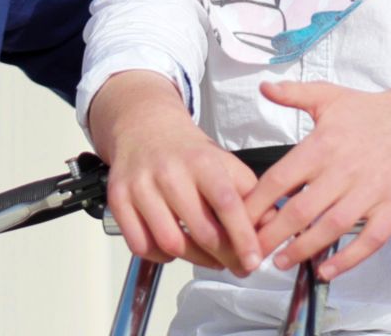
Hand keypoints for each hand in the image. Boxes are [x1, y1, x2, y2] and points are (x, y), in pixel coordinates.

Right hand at [89, 72, 264, 275]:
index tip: (254, 261)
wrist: (144, 126)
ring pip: (170, 243)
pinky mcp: (118, 199)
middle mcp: (169, 172)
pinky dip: (160, 256)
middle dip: (224, 256)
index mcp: (202, 161)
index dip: (243, 236)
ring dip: (194, 259)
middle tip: (236, 264)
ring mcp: (140, 186)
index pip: (226, 203)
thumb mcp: (224, 162)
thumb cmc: (188, 153)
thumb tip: (272, 229)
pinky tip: (173, 247)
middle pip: (200, 230)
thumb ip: (249, 194)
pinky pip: (141, 246)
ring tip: (207, 256)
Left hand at [242, 81, 390, 280]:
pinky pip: (370, 239)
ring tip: (281, 262)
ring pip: (332, 227)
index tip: (237, 219)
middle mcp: (344, 170)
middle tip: (250, 253)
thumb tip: (263, 87)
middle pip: (300, 211)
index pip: (279, 180)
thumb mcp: (329, 96)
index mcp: (322, 145)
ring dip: (304, 249)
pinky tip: (327, 270)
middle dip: (271, 236)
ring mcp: (371, 190)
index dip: (256, 204)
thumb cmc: (371, 111)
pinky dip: (349, 258)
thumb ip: (293, 94)